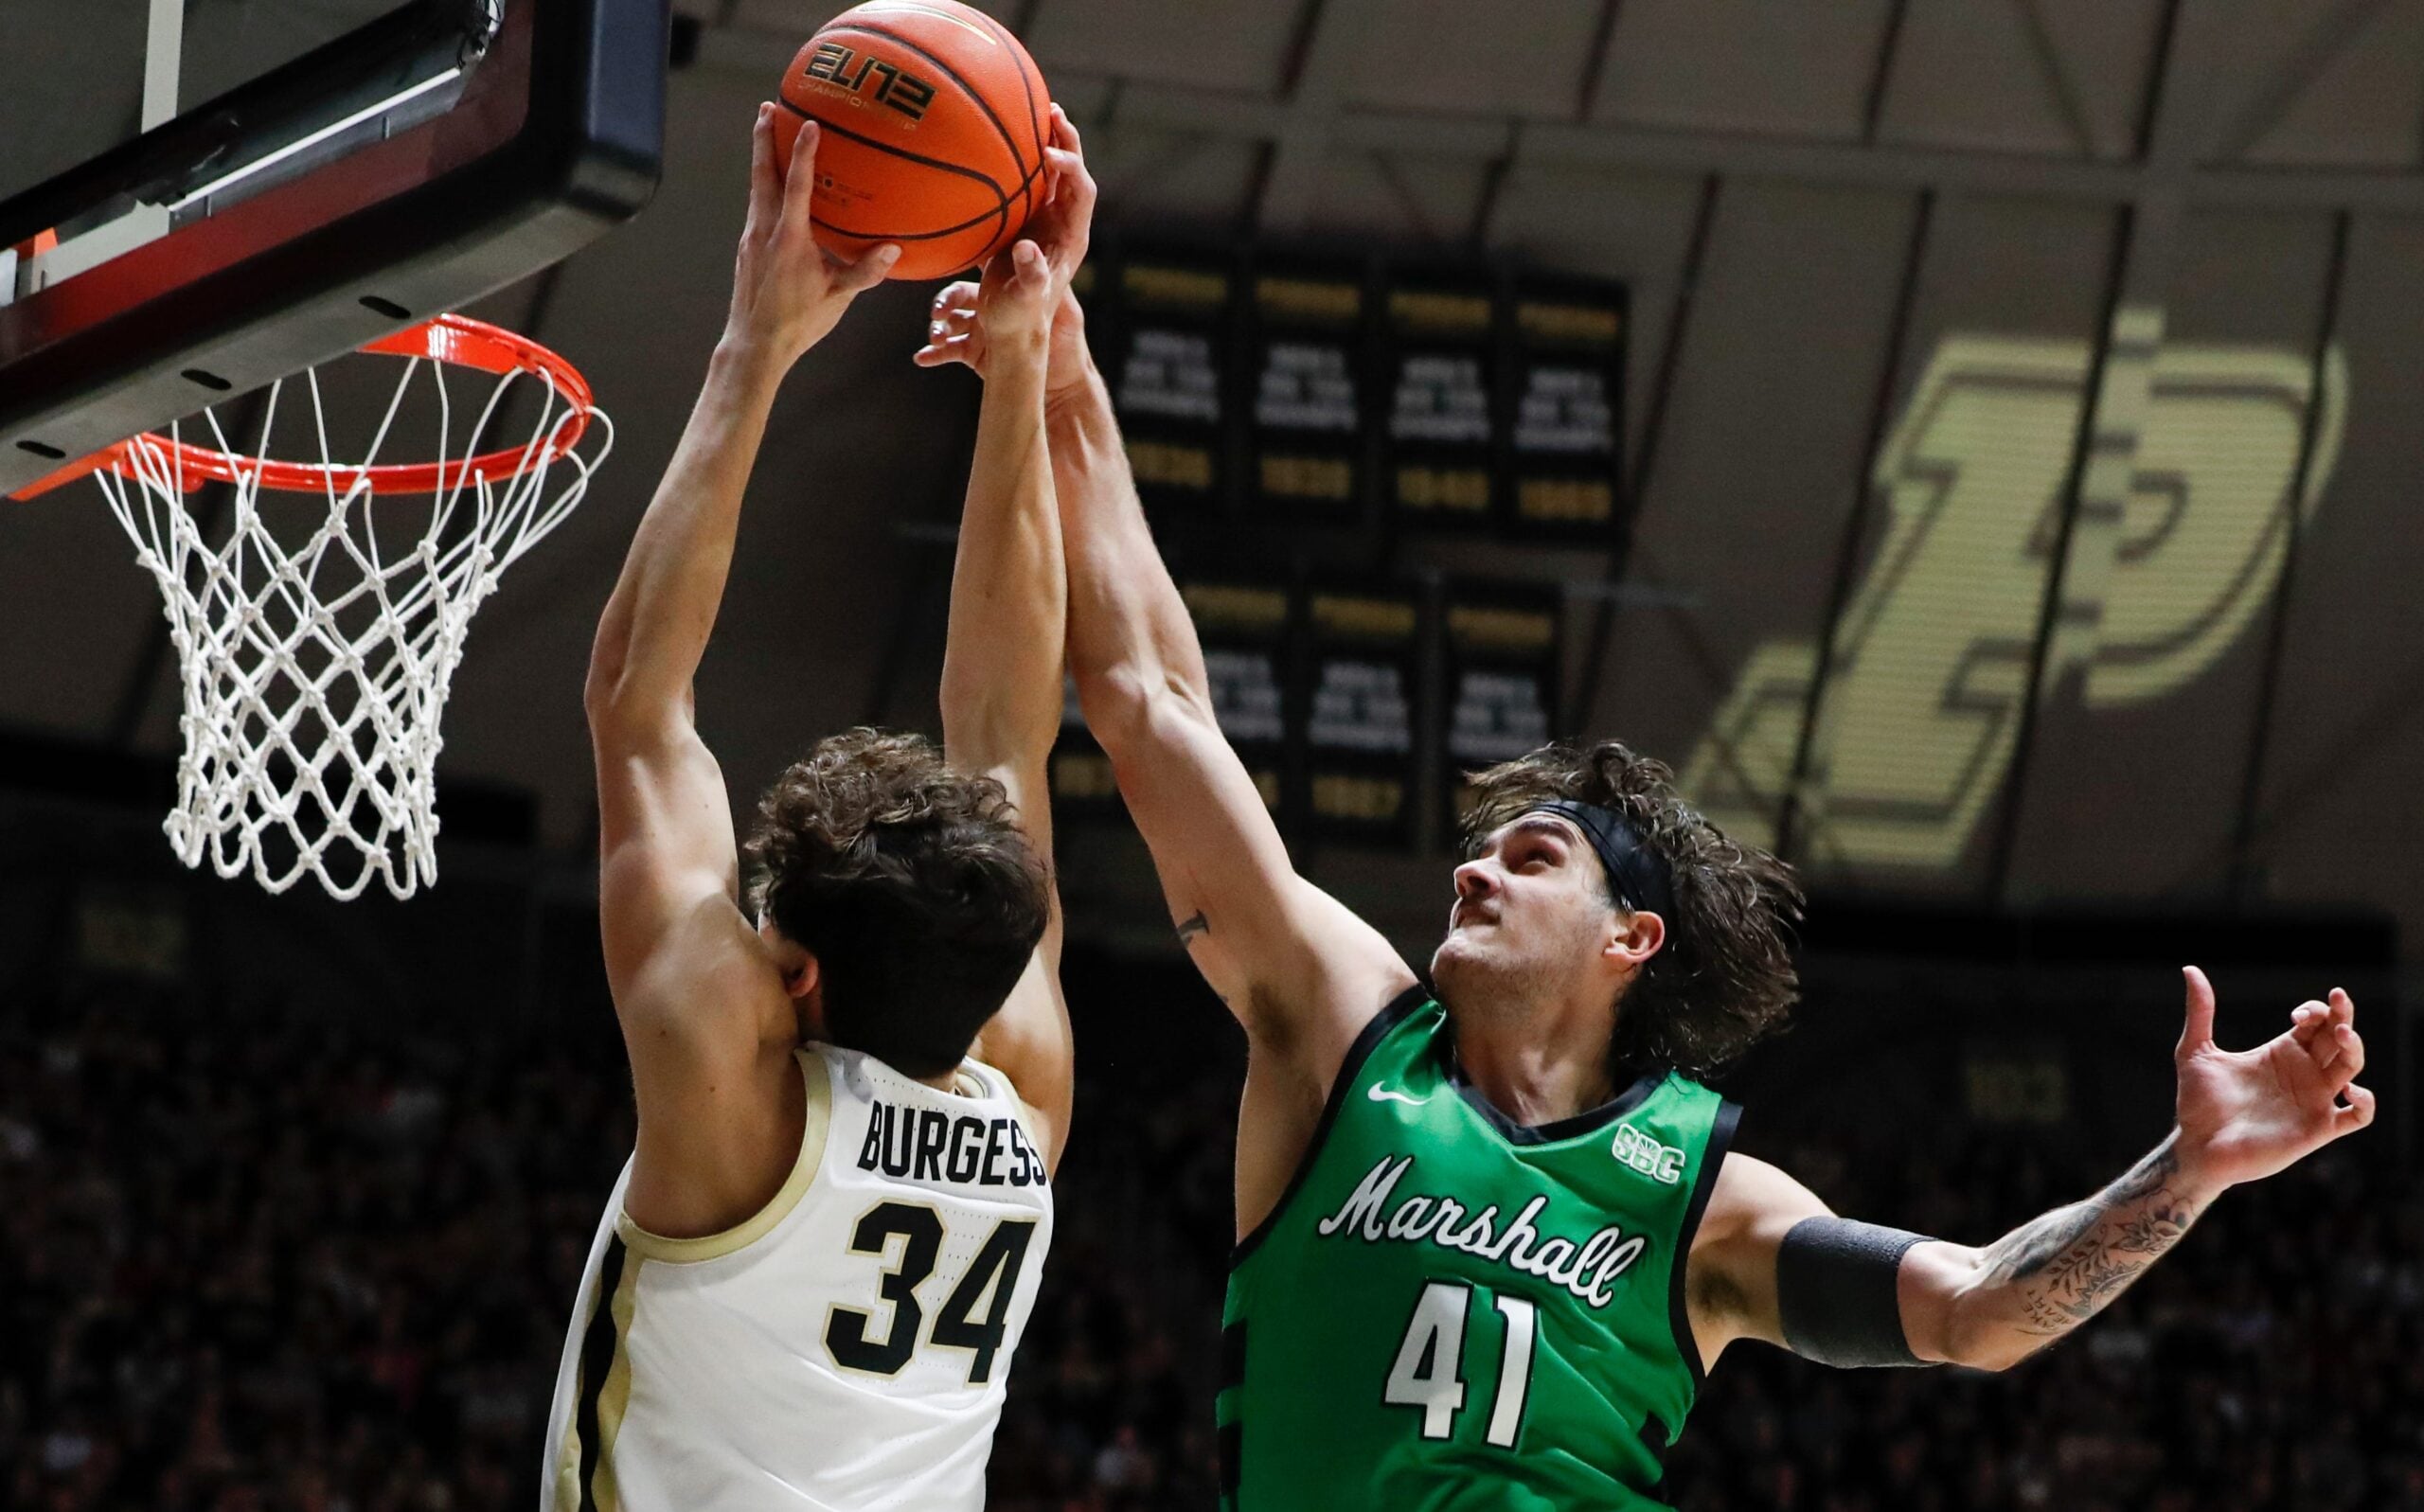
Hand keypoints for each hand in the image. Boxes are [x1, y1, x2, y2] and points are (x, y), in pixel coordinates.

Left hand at [725, 106, 899, 368]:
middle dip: (765, 139)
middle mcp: (764, 231)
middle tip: (768, 108)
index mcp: (789, 239)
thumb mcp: (837, 298)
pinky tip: (773, 187)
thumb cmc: (797, 323)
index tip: (809, 124)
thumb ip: (864, 272)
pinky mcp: (747, 249)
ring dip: (761, 158)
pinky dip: (764, 186)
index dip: (804, 153)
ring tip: (766, 132)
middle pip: (763, 174)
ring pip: (756, 188)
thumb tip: (895, 250)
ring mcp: (752, 238)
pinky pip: (757, 207)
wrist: (754, 345)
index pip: (797, 186)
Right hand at [914, 105, 1095, 397]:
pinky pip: (1023, 184)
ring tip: (1034, 111)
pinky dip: (1016, 161)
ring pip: (1048, 173)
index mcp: (1071, 237)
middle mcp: (1061, 224)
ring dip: (1044, 142)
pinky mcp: (1020, 224)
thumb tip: (1026, 249)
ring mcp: (1042, 222)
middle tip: (1052, 111)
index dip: (1070, 167)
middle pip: (1071, 172)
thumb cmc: (1019, 319)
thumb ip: (1030, 276)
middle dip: (1065, 140)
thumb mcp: (1024, 300)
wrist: (1010, 331)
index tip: (1047, 153)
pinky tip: (998, 143)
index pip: (1081, 191)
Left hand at [2172, 965, 2375, 1190]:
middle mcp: (2303, 1073)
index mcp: (2282, 1053)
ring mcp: (2313, 1100)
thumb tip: (2190, 970)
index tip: (2297, 1015)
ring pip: (2352, 1067)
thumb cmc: (2197, 1102)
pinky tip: (2349, 1089)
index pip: (2316, 1023)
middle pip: (2339, 1038)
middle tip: (2338, 1000)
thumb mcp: (2195, 1051)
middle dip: (2343, 1016)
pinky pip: (2358, 1116)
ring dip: (2354, 1048)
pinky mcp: (2317, 1128)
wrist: (2195, 1146)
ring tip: (2342, 1033)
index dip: (2316, 1011)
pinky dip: (2364, 1102)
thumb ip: (2200, 1012)